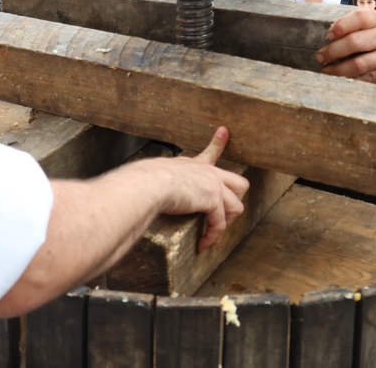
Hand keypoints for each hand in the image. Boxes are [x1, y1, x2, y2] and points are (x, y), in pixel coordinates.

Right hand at [151, 127, 249, 250]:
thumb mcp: (154, 174)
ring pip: (237, 206)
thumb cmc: (144, 181)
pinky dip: (212, 237)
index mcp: (194, 165)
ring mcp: (214, 185)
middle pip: (240, 184)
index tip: (224, 131)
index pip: (210, 152)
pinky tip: (203, 244)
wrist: (149, 183)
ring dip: (225, 224)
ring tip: (212, 236)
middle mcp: (208, 172)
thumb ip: (157, 180)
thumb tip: (136, 186)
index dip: (218, 143)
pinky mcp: (213, 201)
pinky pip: (220, 224)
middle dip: (235, 202)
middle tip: (222, 216)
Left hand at [315, 9, 375, 84]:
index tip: (329, 34)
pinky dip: (354, 80)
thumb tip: (341, 29)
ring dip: (338, 69)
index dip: (340, 25)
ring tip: (326, 71)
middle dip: (331, 51)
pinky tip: (344, 80)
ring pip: (357, 64)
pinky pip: (370, 78)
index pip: (358, 18)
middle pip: (352, 43)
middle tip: (319, 56)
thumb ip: (373, 23)